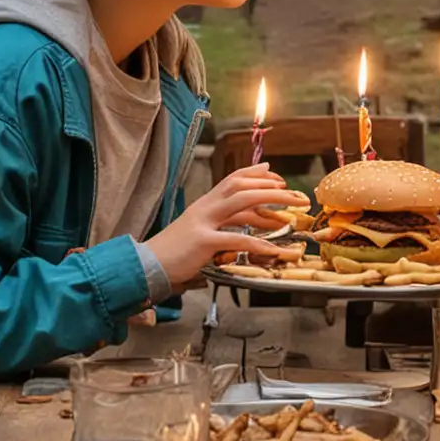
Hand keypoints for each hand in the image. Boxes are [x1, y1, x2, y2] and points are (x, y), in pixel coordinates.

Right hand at [147, 164, 303, 286]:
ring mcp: (203, 222)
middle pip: (241, 185)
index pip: (232, 179)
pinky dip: (259, 243)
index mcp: (203, 205)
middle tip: (292, 190)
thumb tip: (243, 226)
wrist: (145, 266)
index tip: (274, 174)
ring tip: (293, 206)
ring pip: (242, 201)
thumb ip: (219, 226)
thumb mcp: (198, 234)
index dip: (254, 174)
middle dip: (270, 184)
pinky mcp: (203, 241)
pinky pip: (238, 238)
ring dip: (272, 200)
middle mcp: (204, 208)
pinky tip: (276, 249)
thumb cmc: (173, 254)